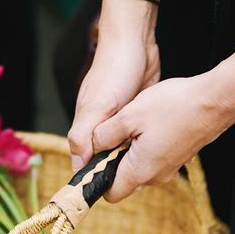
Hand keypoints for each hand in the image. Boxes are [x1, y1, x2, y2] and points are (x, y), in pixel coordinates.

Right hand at [68, 0, 159, 170]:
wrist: (135, 43)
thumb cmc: (113, 73)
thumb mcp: (97, 107)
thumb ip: (84, 135)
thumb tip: (78, 166)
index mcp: (86, 128)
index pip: (86, 162)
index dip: (96, 177)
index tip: (112, 189)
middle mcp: (100, 127)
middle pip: (106, 159)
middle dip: (119, 171)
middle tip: (140, 182)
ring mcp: (119, 121)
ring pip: (123, 150)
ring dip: (133, 160)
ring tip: (152, 173)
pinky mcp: (136, 116)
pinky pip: (137, 137)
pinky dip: (143, 146)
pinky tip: (157, 152)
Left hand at [91, 73, 234, 201]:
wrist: (217, 101)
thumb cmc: (174, 106)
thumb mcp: (128, 115)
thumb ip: (105, 135)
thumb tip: (94, 145)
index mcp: (140, 171)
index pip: (111, 194)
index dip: (99, 180)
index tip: (95, 160)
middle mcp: (155, 176)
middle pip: (124, 181)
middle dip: (114, 162)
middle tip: (115, 134)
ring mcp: (169, 168)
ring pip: (139, 168)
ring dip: (130, 152)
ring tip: (134, 126)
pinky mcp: (178, 157)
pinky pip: (154, 158)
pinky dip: (146, 146)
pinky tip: (150, 124)